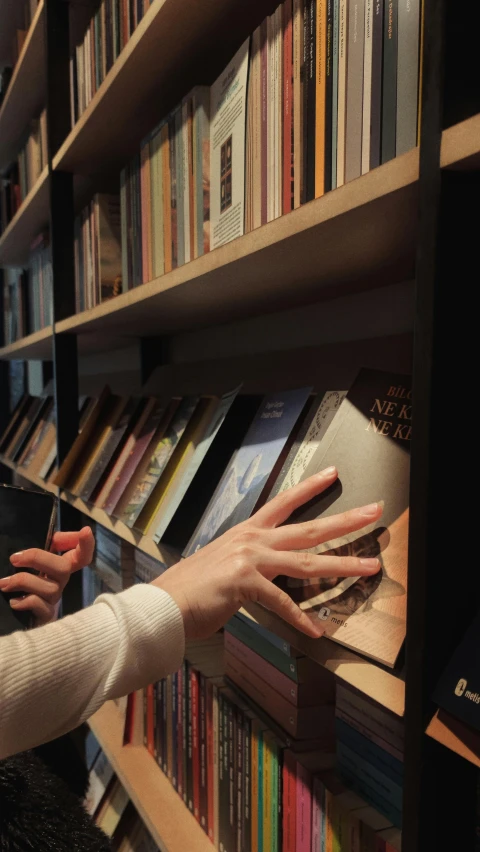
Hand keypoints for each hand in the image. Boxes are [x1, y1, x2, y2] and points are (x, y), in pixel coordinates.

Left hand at [0, 527, 94, 625]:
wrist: (15, 619)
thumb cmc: (22, 586)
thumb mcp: (30, 564)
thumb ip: (38, 552)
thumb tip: (41, 542)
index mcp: (60, 566)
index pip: (81, 555)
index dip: (86, 544)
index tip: (85, 530)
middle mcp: (61, 582)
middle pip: (64, 567)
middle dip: (37, 557)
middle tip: (14, 558)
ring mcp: (54, 599)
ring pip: (50, 587)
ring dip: (23, 581)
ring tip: (4, 583)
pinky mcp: (46, 617)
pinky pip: (40, 605)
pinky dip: (25, 601)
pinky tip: (13, 602)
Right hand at [153, 467, 382, 639]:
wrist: (164, 603)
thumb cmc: (192, 588)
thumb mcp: (224, 564)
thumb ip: (248, 563)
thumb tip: (263, 571)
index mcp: (247, 533)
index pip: (284, 503)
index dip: (310, 488)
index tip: (333, 474)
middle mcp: (252, 540)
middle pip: (309, 527)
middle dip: (345, 520)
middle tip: (374, 510)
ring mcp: (249, 559)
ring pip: (307, 560)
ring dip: (343, 564)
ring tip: (370, 568)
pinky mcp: (245, 582)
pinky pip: (282, 602)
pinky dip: (300, 619)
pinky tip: (315, 631)